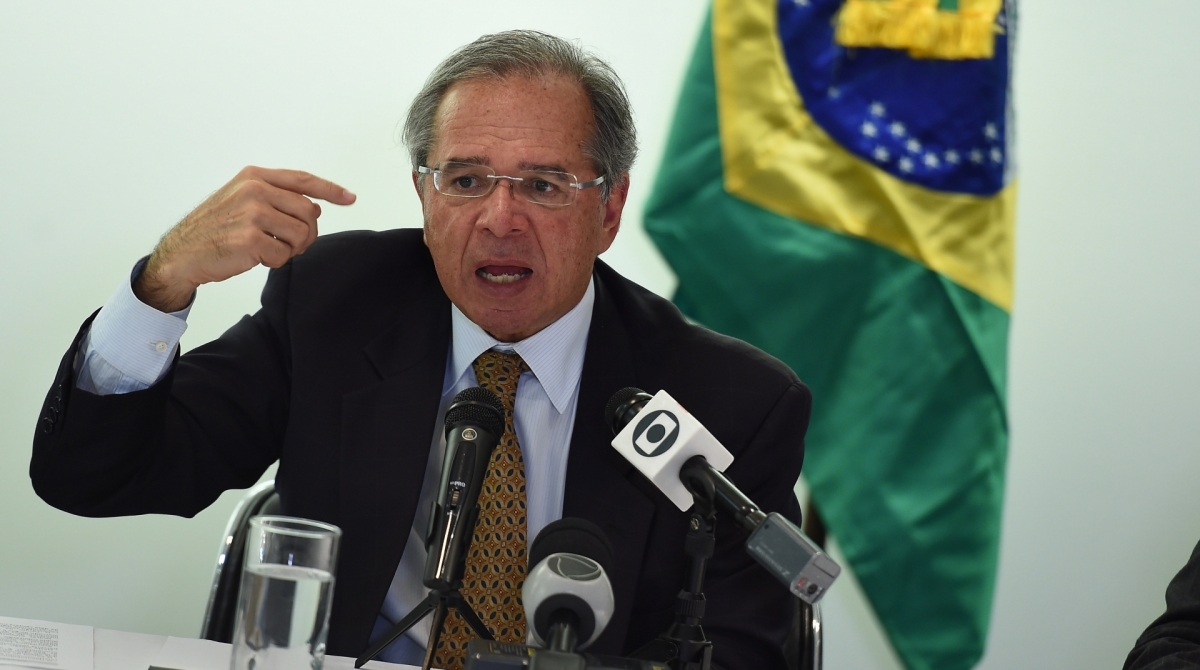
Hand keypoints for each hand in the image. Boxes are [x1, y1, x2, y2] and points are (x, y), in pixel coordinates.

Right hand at [134, 166, 355, 311]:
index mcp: (254, 176)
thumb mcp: (241, 199)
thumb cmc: (213, 228)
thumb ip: (276, 197)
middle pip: (310, 212)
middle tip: (292, 244)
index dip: (331, 190)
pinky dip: (276, 262)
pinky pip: (284, 255)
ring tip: (272, 249)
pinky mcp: (251, 239)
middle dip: (308, 233)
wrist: (181, 254)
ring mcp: (252, 213)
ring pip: (302, 234)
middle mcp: (254, 190)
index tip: (350, 197)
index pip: (303, 180)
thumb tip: (316, 208)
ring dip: (293, 249)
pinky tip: (257, 258)